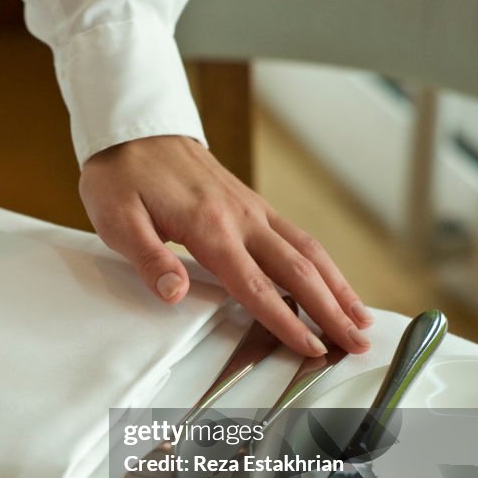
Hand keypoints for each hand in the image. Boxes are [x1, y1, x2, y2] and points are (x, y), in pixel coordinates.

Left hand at [79, 135, 371, 356]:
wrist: (134, 130)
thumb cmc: (122, 175)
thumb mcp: (117, 218)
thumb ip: (148, 258)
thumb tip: (174, 292)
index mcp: (209, 227)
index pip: (255, 286)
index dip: (286, 321)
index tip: (311, 347)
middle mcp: (241, 217)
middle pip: (298, 271)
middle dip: (331, 310)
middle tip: (357, 342)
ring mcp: (251, 208)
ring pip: (307, 251)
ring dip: (337, 286)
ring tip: (359, 317)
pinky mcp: (251, 204)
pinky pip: (296, 235)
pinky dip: (320, 263)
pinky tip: (330, 279)